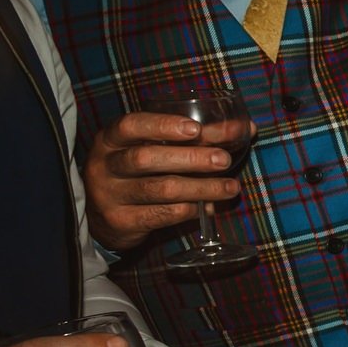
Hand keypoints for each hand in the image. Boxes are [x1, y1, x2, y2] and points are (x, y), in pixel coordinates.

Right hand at [84, 111, 247, 251]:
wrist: (102, 217)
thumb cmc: (137, 173)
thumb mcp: (154, 149)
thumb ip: (195, 137)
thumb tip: (245, 128)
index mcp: (110, 140)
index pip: (131, 125)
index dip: (163, 125)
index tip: (195, 129)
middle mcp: (104, 165)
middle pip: (146, 158)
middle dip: (191, 158)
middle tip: (224, 160)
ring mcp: (109, 195)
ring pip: (160, 189)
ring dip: (202, 187)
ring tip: (230, 187)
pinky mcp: (122, 221)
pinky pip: (163, 215)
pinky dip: (192, 209)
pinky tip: (209, 206)